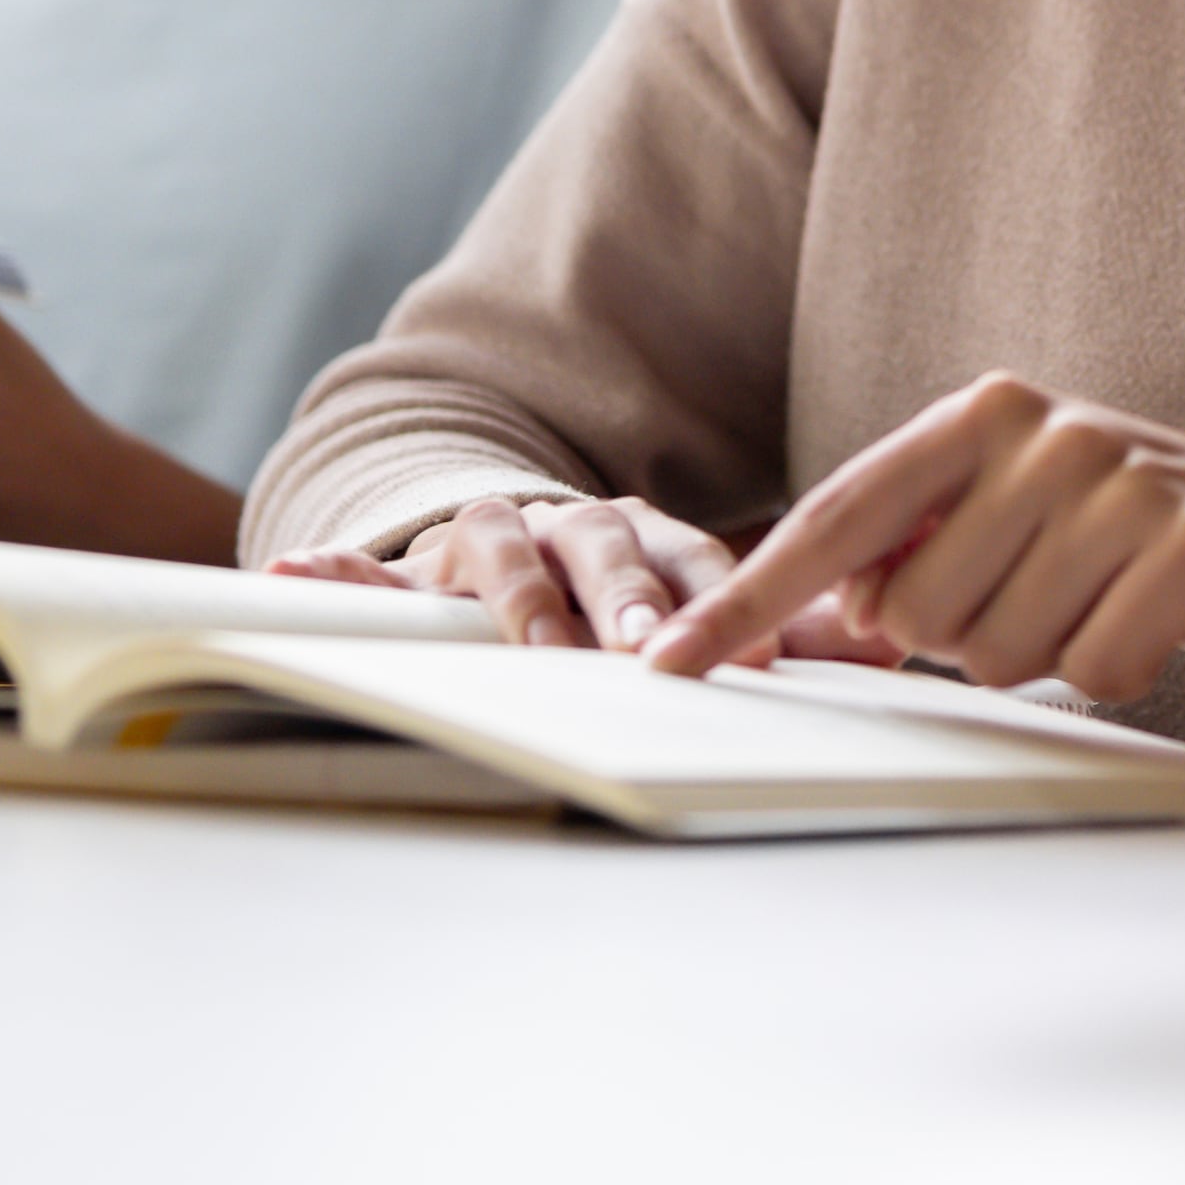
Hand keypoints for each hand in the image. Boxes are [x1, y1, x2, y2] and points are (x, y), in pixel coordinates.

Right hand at [270, 497, 900, 660]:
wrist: (523, 543)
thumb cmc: (621, 589)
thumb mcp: (702, 603)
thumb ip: (783, 625)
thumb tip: (890, 645)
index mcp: (651, 534)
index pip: (697, 560)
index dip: (723, 603)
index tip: (752, 661)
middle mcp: (576, 523)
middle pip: (607, 554)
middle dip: (627, 603)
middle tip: (645, 651)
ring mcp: (498, 535)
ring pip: (506, 558)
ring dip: (520, 597)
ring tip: (533, 642)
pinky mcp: (421, 560)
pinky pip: (371, 564)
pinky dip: (336, 568)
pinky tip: (294, 569)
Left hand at [644, 374, 1184, 727]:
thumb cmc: (1147, 544)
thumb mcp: (1027, 518)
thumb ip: (924, 544)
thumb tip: (835, 602)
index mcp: (987, 416)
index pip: (838, 517)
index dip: (750, 599)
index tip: (673, 664)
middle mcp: (1047, 432)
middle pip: (916, 613)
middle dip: (970, 643)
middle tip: (1054, 604)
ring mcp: (1124, 482)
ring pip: (997, 652)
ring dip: (1048, 660)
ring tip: (1109, 608)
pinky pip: (1092, 668)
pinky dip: (1117, 673)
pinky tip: (1159, 629)